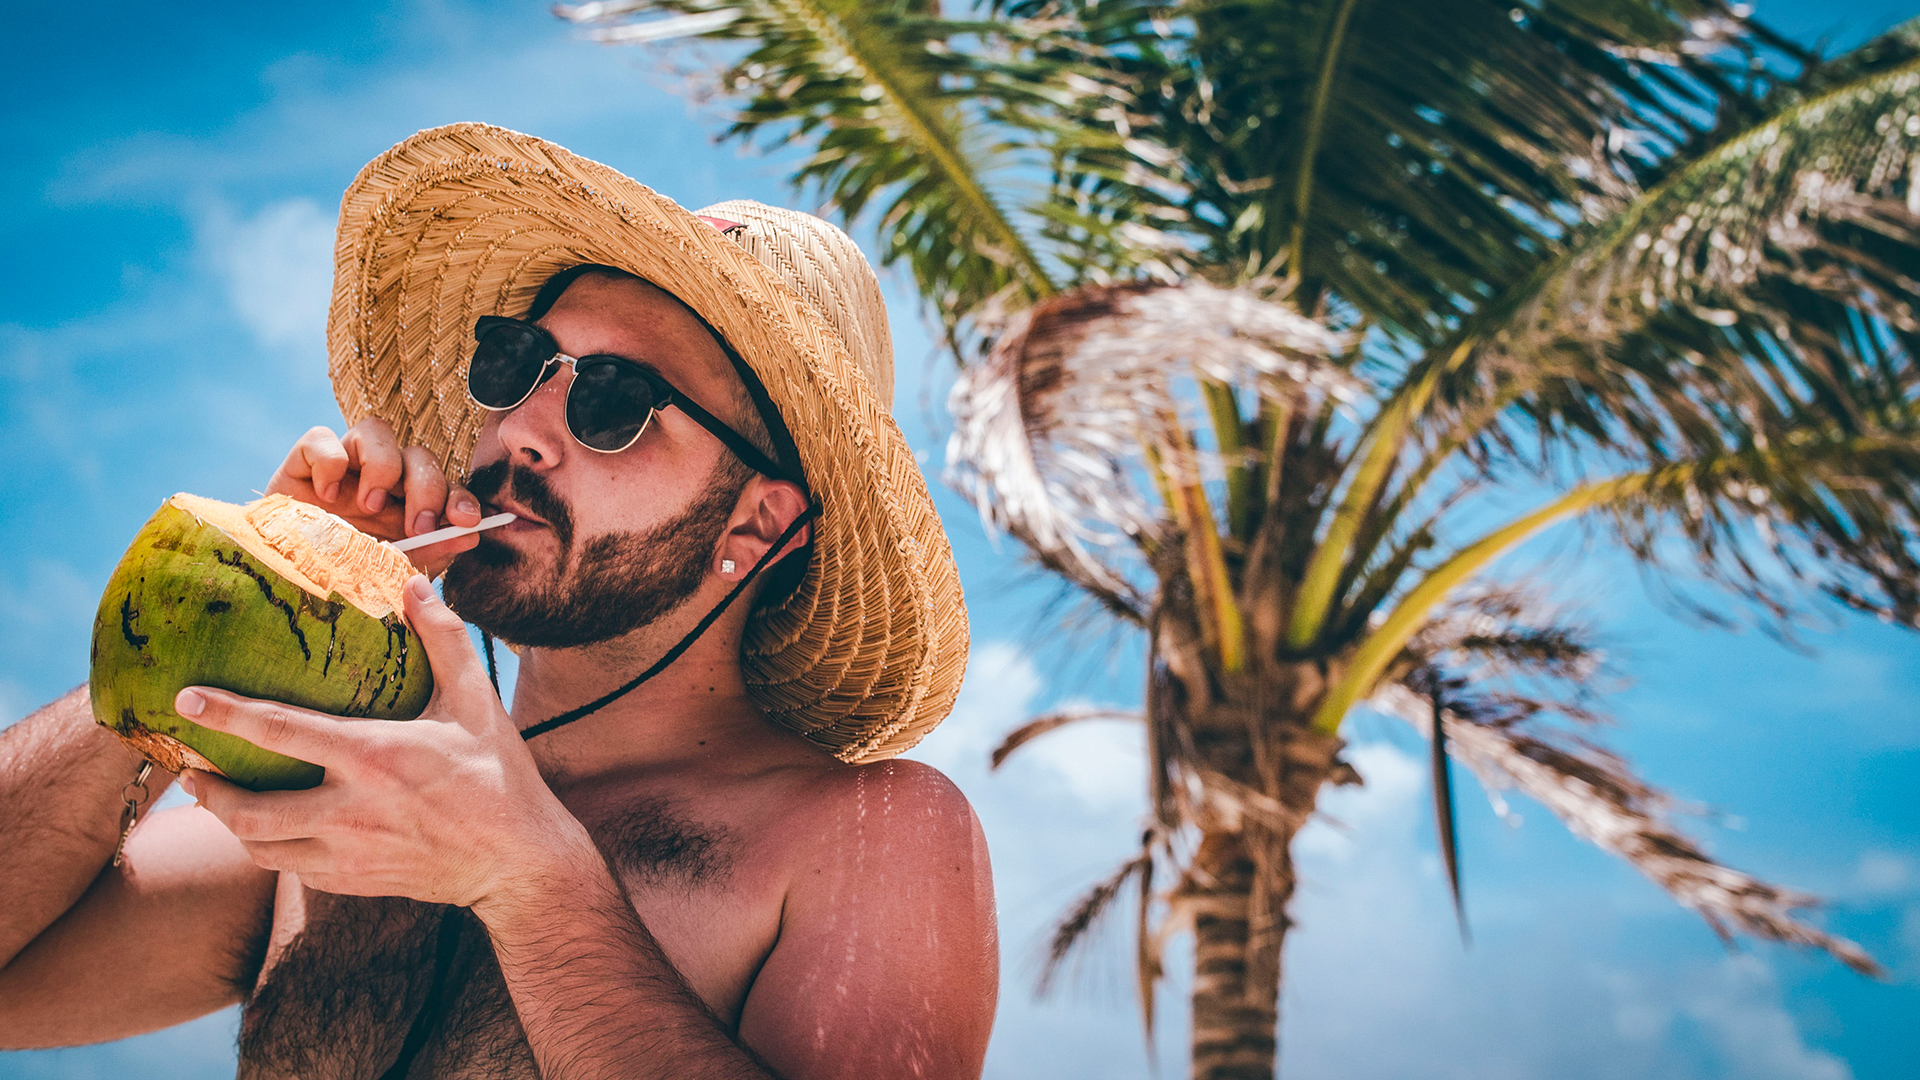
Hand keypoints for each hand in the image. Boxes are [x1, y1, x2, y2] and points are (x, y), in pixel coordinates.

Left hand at [174, 576, 585, 906]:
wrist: (518, 862)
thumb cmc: (498, 775)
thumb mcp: (477, 701)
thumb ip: (444, 640)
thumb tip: (415, 586)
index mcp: (374, 756)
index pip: (281, 731)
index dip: (227, 713)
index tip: (187, 699)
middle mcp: (352, 811)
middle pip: (249, 809)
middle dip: (206, 789)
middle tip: (187, 767)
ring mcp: (350, 853)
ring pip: (261, 847)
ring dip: (229, 823)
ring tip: (213, 799)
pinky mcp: (355, 881)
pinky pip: (291, 869)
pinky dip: (270, 848)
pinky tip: (270, 830)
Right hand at [267, 418, 481, 574]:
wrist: (282, 581)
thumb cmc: (341, 578)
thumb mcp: (390, 572)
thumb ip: (431, 553)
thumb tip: (471, 536)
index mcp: (406, 504)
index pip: (445, 487)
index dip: (460, 498)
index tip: (466, 521)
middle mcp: (380, 479)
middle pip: (418, 456)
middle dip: (427, 488)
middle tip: (416, 525)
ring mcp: (342, 466)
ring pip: (376, 430)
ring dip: (382, 467)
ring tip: (370, 506)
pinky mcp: (302, 461)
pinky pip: (321, 436)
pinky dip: (328, 462)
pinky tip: (326, 497)